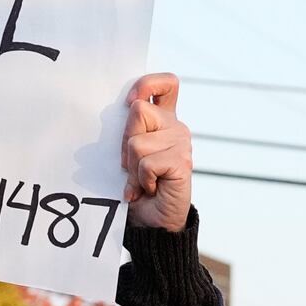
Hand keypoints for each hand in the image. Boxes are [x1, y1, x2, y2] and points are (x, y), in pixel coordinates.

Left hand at [122, 73, 192, 229]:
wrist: (153, 221)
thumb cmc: (137, 185)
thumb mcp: (129, 151)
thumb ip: (130, 129)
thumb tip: (124, 110)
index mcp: (164, 119)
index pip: (166, 83)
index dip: (146, 84)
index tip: (130, 101)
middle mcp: (176, 127)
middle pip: (138, 110)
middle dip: (125, 140)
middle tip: (131, 164)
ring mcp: (182, 143)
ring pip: (137, 142)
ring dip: (131, 167)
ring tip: (141, 180)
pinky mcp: (182, 162)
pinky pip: (147, 163)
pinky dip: (141, 180)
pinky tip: (150, 188)